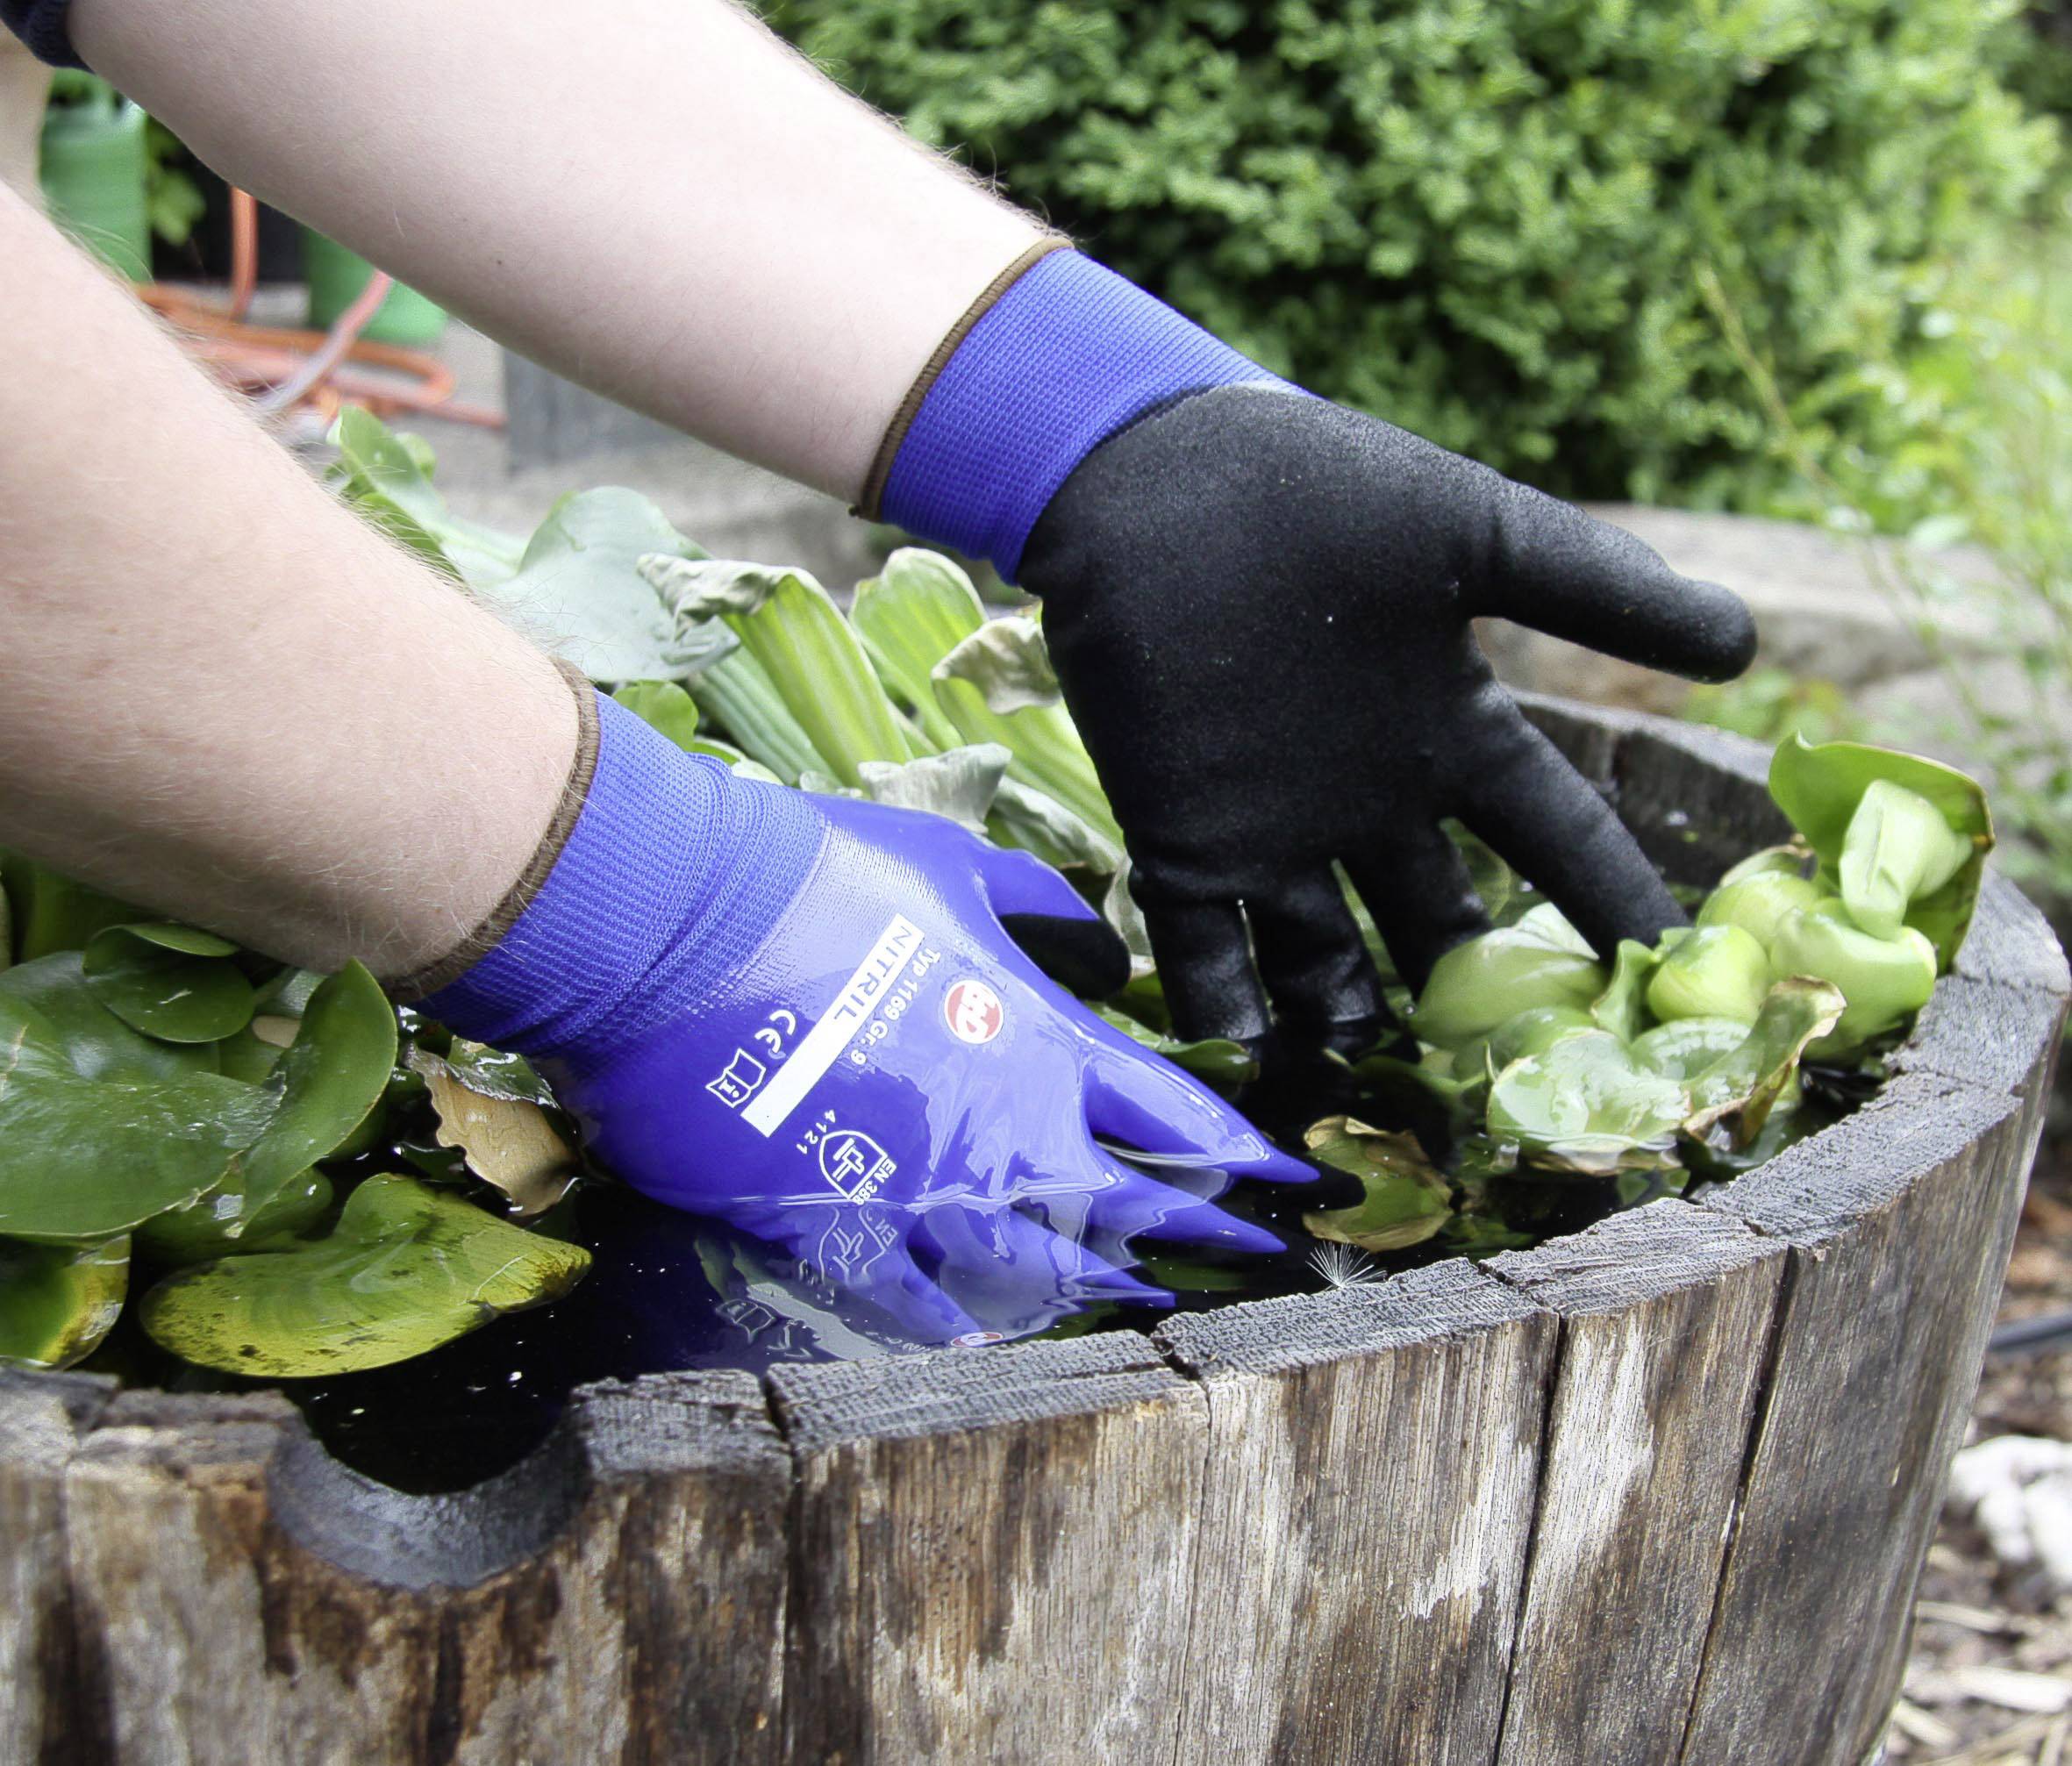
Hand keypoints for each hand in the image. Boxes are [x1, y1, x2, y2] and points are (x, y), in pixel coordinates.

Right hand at [421, 695, 1307, 1344]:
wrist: (682, 924)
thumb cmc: (822, 874)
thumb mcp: (955, 865)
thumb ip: (1038, 908)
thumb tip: (1095, 942)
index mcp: (1038, 1041)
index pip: (1174, 1117)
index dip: (1243, 1155)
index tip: (1291, 1180)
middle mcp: (999, 1133)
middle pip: (1128, 1206)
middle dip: (1204, 1233)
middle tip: (1257, 1257)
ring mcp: (918, 1192)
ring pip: (1033, 1269)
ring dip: (1095, 1286)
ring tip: (1140, 1297)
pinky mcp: (830, 1225)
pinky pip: (909, 1297)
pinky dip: (953, 1317)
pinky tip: (981, 1331)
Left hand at [1017, 384, 1755, 1048]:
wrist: (1154, 479)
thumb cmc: (1319, 492)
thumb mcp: (1473, 535)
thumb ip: (1594, 590)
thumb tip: (1744, 645)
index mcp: (1453, 733)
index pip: (1556, 842)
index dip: (1615, 910)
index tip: (1676, 990)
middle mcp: (1373, 805)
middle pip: (1440, 934)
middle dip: (1476, 1010)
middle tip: (1517, 1098)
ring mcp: (1275, 833)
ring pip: (1322, 965)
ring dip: (1347, 1033)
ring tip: (1377, 1108)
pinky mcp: (1176, 841)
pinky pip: (1205, 955)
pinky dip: (1223, 1017)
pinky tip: (1250, 1079)